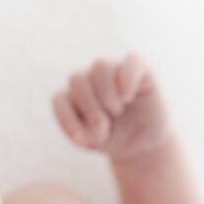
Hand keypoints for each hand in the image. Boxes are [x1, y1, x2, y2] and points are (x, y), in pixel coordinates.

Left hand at [52, 53, 170, 161]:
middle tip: (103, 123)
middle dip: (88, 105)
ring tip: (116, 110)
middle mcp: (91, 78)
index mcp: (74, 96)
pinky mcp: (140, 70)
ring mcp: (114, 71)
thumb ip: (85, 134)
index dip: (67, 118)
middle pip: (76, 78)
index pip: (60, 98)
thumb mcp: (95, 142)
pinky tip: (127, 96)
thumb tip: (95, 121)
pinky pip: (132, 60)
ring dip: (106, 92)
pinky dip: (127, 77)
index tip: (81, 138)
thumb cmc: (113, 138)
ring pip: (100, 66)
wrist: (143, 142)